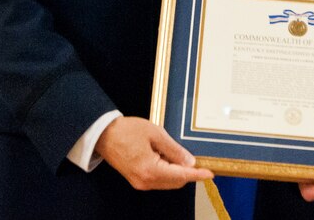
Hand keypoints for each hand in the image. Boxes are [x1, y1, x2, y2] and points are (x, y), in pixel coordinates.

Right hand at [96, 116, 213, 189]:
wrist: (104, 134)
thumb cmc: (127, 130)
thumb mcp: (155, 134)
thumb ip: (174, 150)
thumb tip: (190, 162)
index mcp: (150, 170)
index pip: (181, 175)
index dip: (197, 174)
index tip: (210, 173)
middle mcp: (145, 181)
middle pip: (176, 182)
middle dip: (187, 172)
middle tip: (193, 156)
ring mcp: (140, 182)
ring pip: (168, 182)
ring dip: (177, 171)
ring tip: (174, 152)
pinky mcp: (137, 180)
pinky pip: (158, 180)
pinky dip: (167, 171)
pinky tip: (166, 156)